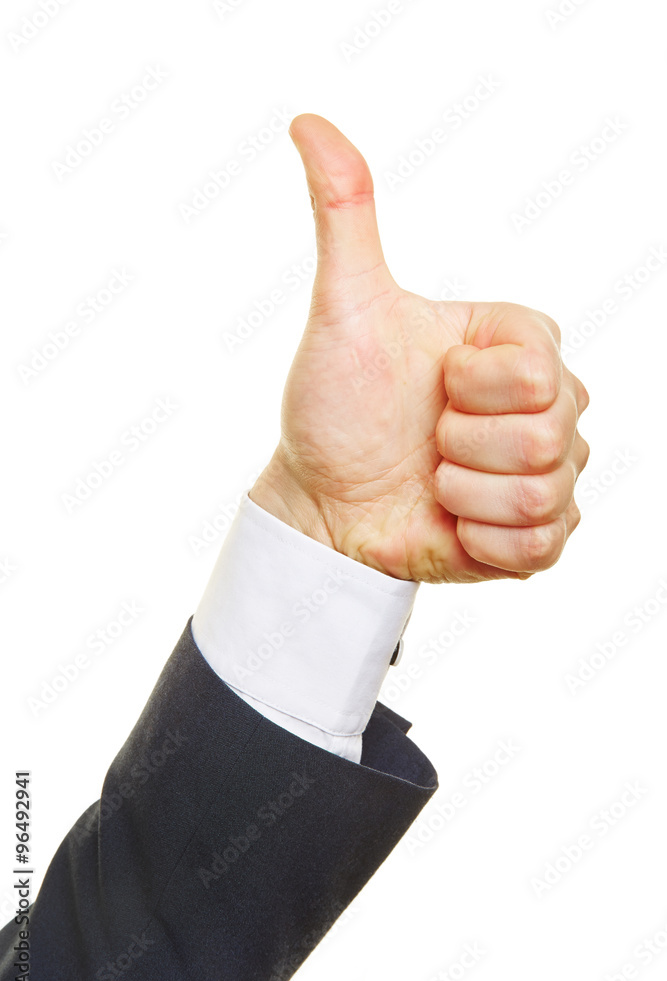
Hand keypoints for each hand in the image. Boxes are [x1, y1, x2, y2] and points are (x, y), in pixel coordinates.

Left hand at [249, 114, 589, 583]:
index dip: (471, 386)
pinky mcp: (538, 534)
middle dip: (460, 444)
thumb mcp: (345, 307)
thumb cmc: (335, 405)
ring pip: (543, 491)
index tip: (432, 385)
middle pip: (548, 432)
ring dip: (463, 492)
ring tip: (433, 480)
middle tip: (425, 441)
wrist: (324, 500)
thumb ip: (345, 214)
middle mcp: (547, 406)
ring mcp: (548, 471)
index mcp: (519, 347)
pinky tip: (449, 521)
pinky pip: (540, 544)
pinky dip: (479, 539)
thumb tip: (309, 122)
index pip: (536, 366)